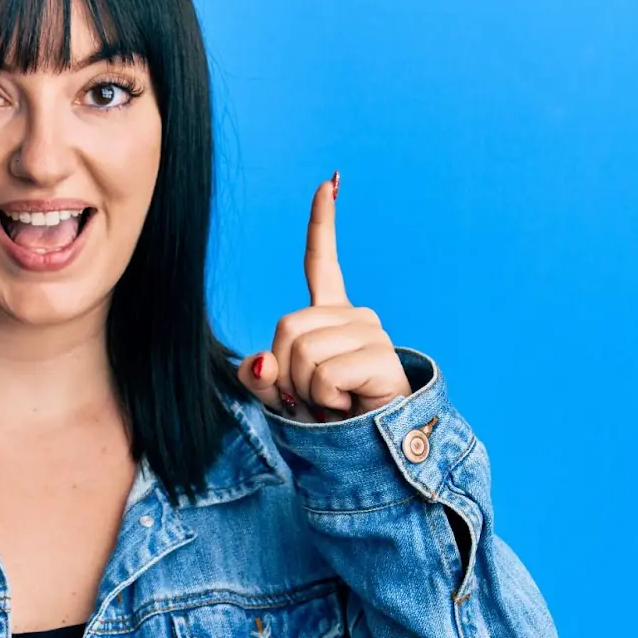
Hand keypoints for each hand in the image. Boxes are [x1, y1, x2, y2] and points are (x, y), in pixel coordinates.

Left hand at [238, 172, 411, 421]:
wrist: (369, 453)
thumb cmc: (324, 421)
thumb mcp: (278, 396)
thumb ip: (257, 376)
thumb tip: (260, 360)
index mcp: (331, 317)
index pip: (322, 263)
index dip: (322, 225)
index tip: (328, 183)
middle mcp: (355, 317)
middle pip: (287, 327)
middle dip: (284, 371)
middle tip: (312, 396)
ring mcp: (371, 334)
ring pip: (303, 352)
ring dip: (305, 391)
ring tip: (332, 402)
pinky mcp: (380, 359)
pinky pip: (325, 374)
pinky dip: (325, 400)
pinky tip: (347, 405)